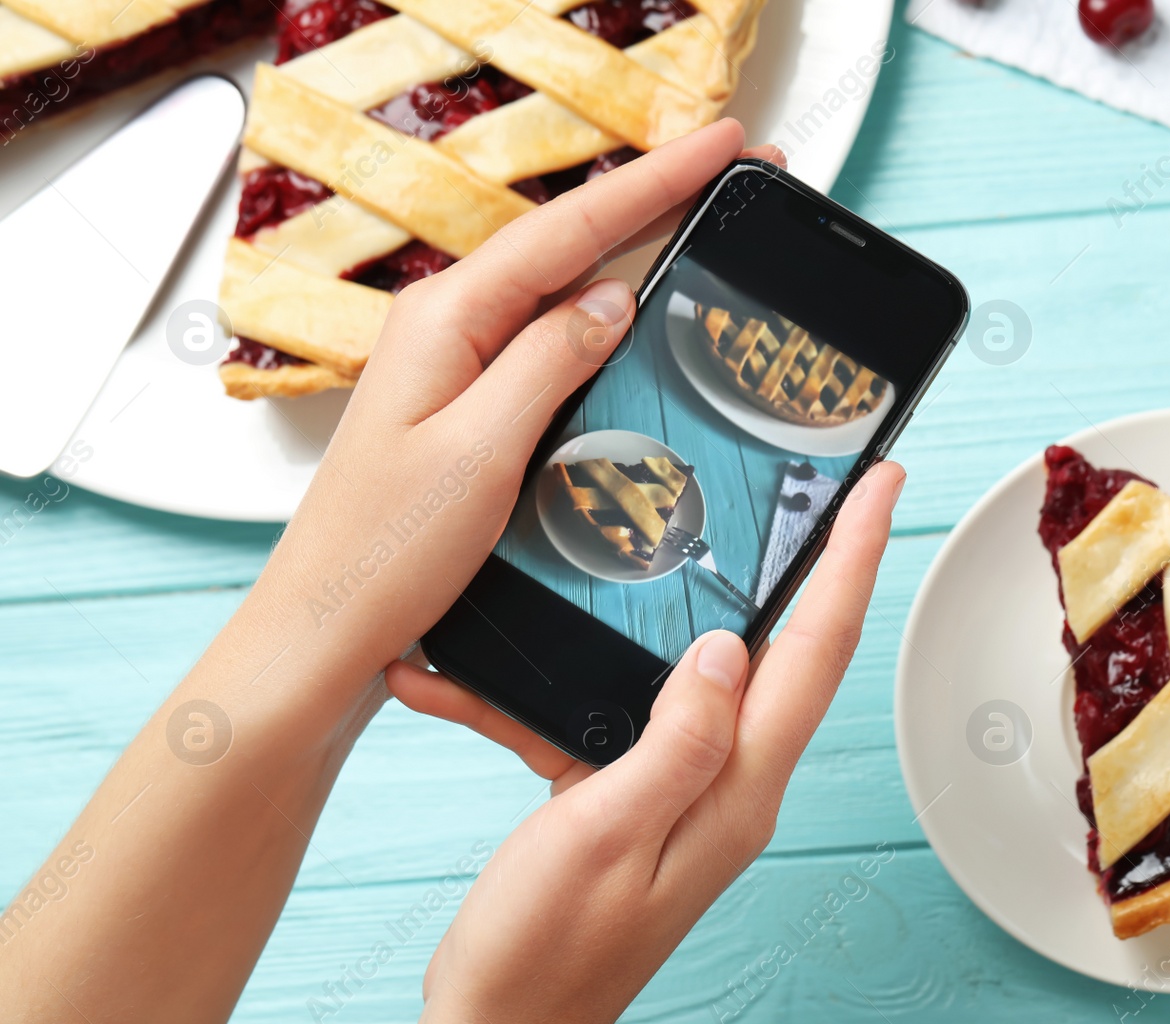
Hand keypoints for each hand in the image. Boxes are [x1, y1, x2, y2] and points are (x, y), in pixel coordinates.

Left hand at [243, 119, 782, 690]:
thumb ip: (549, 363)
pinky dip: (599, 309)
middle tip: (732, 167)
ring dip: (631, 246)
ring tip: (700, 217)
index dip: (655, 182)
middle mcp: (446, 324)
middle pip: (566, 241)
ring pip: (557, 283)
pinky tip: (634, 308)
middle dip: (653, 199)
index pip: (569, 229)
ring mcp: (453, 360)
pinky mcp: (464, 399)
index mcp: (447, 319)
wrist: (329, 623)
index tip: (723, 146)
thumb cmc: (386, 550)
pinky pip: (544, 334)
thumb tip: (613, 299)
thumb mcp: (482, 451)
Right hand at [390, 459, 903, 1023]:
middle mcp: (727, 786)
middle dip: (814, 563)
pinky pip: (618, 718)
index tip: (880, 484)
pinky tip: (481, 685)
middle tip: (822, 488)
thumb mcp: (604, 833)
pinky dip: (560, 690)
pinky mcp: (636, 799)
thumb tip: (733, 650)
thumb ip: (676, 741)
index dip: (853, 558)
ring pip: (703, 675)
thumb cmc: (541, 954)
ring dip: (678, 613)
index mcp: (736, 790)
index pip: (816, 651)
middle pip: (788, 651)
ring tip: (679, 543)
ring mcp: (685, 792)